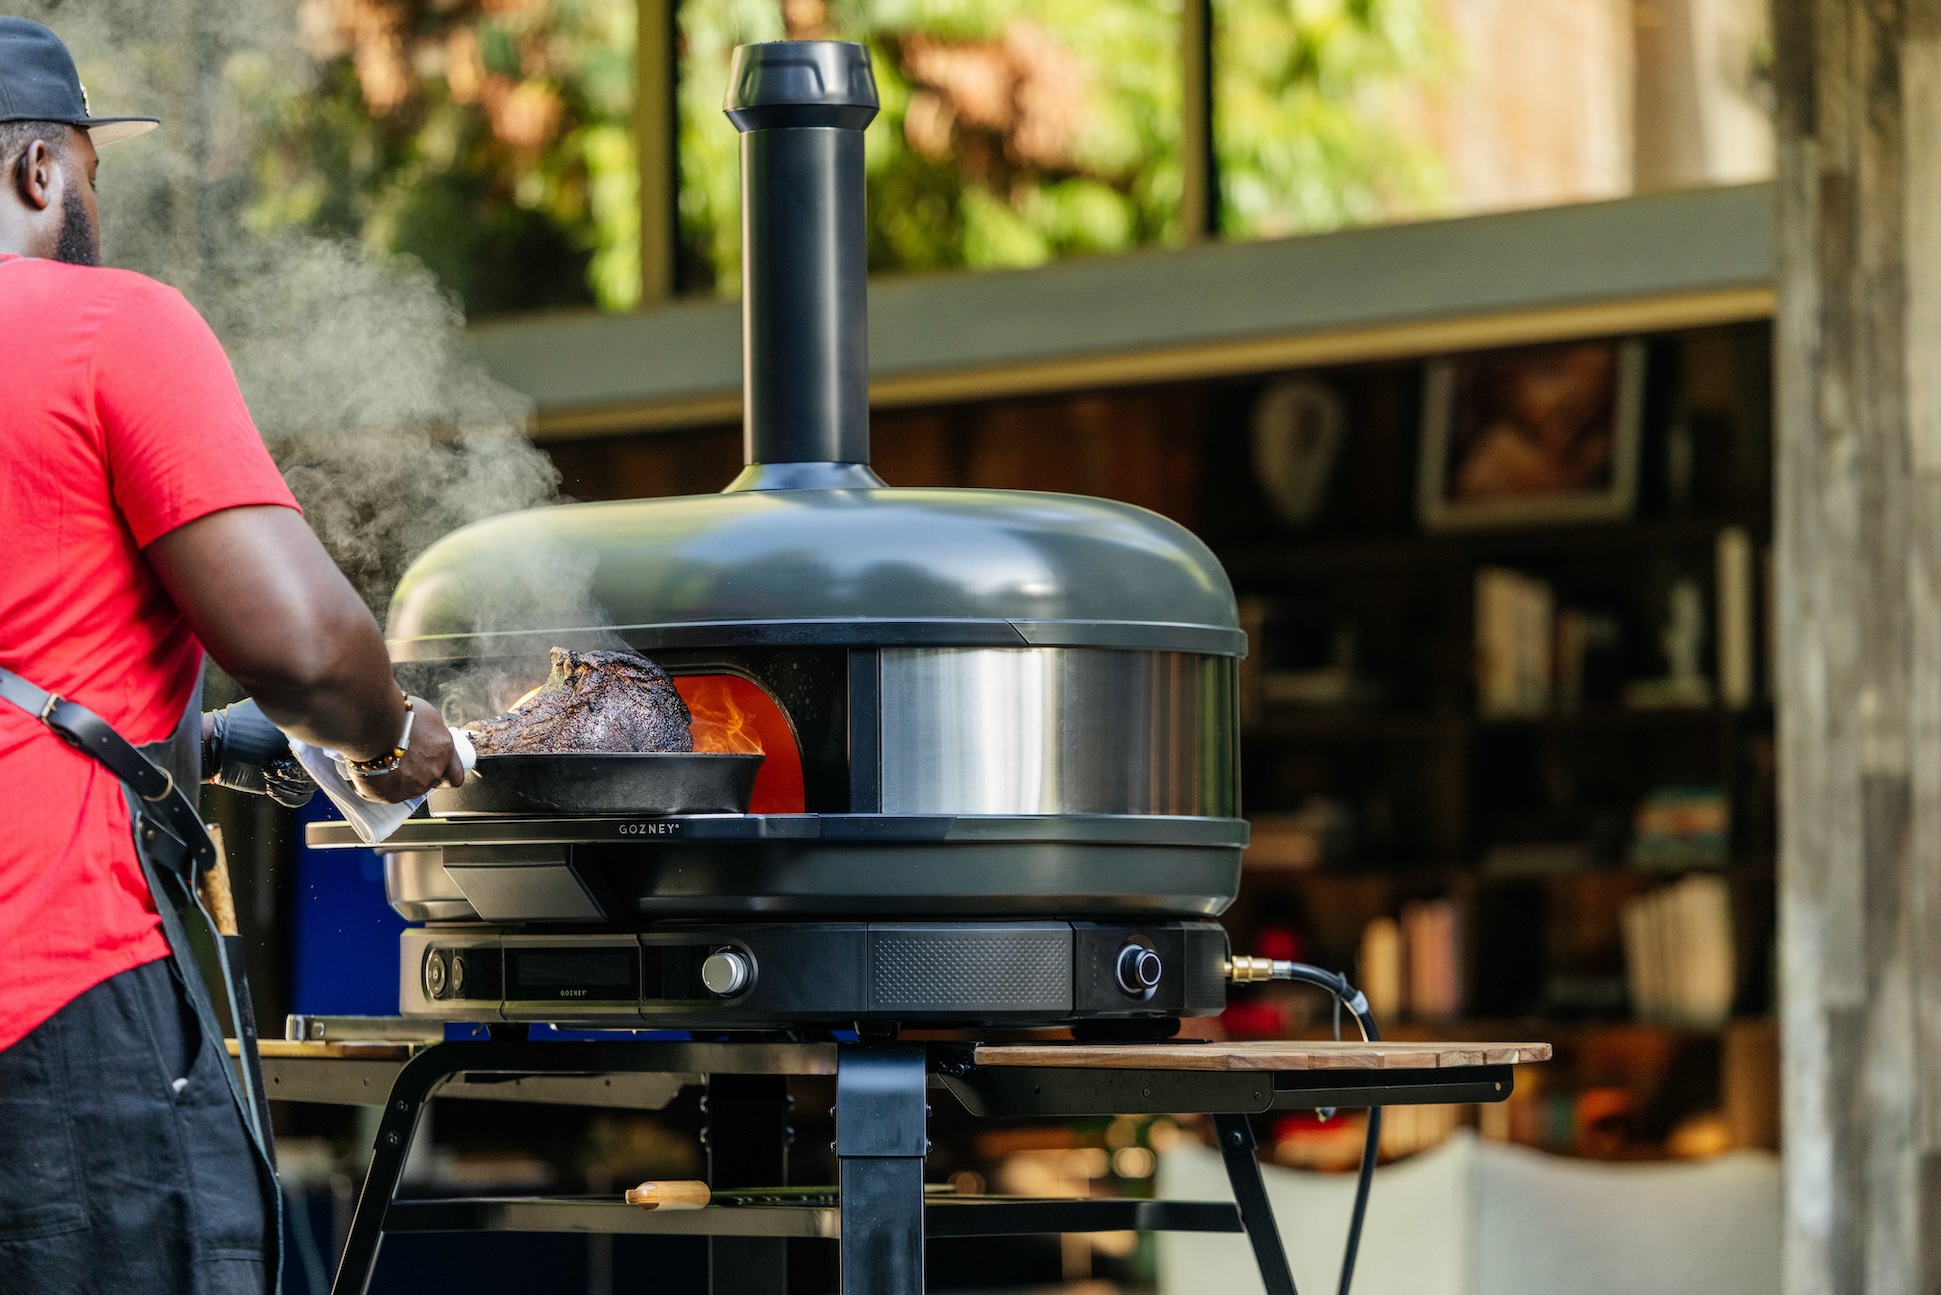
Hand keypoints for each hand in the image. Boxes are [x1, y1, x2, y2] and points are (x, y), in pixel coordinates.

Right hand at [349, 697, 466, 802]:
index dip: (445, 774)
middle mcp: (432, 771)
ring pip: (407, 789)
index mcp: (443, 749)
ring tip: (379, 764)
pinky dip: (377, 786)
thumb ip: (429, 733)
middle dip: (416, 773)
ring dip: (397, 780)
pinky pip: (385, 794)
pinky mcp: (391, 795)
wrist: (371, 722)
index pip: (455, 776)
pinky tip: (367, 772)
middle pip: (428, 781)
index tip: (434, 768)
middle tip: (398, 760)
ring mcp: (413, 786)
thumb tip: (426, 738)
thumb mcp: (424, 715)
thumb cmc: (396, 711)